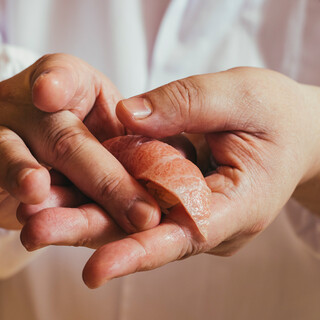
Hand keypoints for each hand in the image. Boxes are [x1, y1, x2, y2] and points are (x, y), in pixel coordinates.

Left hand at [19, 67, 319, 287]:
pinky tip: (64, 189)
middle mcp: (210, 217)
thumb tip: (129, 113)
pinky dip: (103, 194)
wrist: (292, 129)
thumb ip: (189, 102)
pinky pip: (139, 196)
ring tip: (36, 213)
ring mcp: (193, 208)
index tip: (95, 270)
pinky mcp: (179, 193)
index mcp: (238, 204)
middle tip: (37, 230)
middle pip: (148, 232)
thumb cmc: (278, 114)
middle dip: (93, 232)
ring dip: (87, 215)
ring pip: (136, 218)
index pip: (187, 235)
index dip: (141, 252)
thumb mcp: (243, 96)